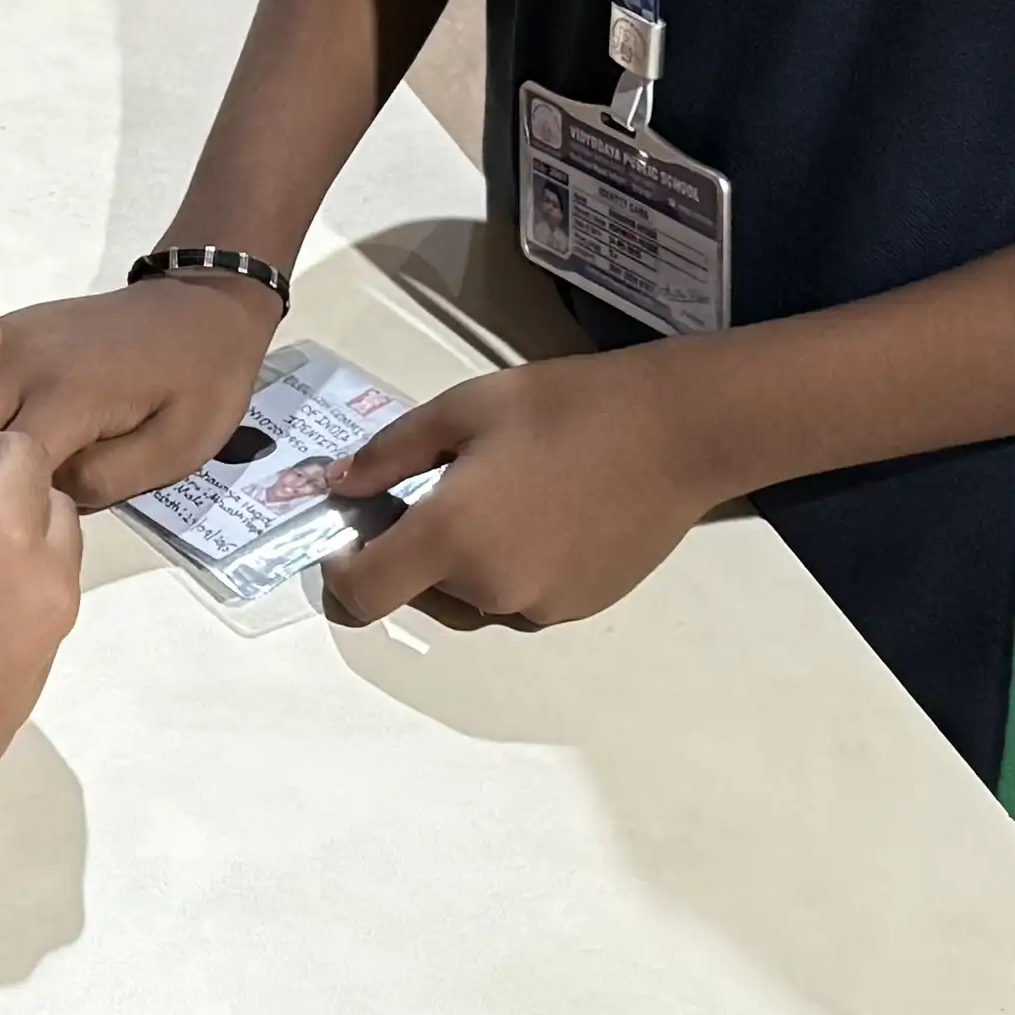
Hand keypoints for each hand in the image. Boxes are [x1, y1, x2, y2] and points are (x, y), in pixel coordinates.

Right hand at [0, 274, 280, 503]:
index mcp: (67, 394)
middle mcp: (21, 362)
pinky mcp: (5, 333)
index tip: (9, 533)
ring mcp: (7, 341)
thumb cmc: (200, 383)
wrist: (201, 304)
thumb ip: (104, 480)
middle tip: (0, 511)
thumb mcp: (176, 450)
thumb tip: (40, 496)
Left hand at [315, 351, 725, 630]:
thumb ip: (391, 453)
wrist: (675, 432)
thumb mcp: (464, 408)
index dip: (343, 570)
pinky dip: (513, 568)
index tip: (355, 532)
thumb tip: (340, 485)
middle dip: (415, 550)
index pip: (364, 593)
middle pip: (420, 591)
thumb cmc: (564, 406)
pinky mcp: (579, 608)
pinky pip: (521, 598)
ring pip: (472, 597)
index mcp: (451, 537)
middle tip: (444, 487)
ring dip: (465, 562)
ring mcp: (540, 606)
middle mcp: (490, 589)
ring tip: (504, 494)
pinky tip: (545, 513)